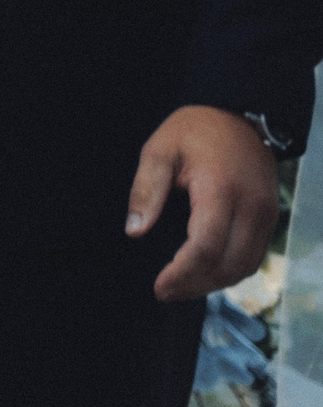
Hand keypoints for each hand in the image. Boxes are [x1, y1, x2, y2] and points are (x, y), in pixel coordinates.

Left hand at [128, 104, 276, 301]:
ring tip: (182, 287)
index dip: (182, 274)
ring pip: (245, 266)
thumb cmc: (195, 130)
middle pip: (229, 265)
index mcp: (221, 189)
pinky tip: (206, 272)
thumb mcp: (159, 150)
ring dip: (215, 282)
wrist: (239, 114)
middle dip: (196, 285)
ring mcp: (267, 214)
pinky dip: (231, 270)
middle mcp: (252, 207)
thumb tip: (135, 231)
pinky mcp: (271, 217)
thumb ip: (146, 190)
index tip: (159, 287)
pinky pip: (254, 256)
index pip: (206, 247)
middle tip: (165, 292)